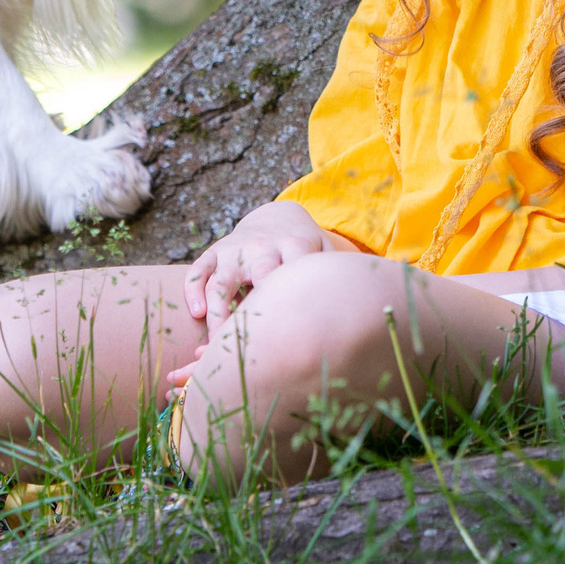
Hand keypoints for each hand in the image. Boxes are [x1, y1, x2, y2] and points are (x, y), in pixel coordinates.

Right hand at [169, 202, 332, 385]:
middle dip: (254, 306)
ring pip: (220, 281)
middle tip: (252, 345)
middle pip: (257, 273)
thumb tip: (371, 307)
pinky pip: (197, 271)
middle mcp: (262, 246)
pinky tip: (197, 315)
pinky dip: (193, 291)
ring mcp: (234, 250)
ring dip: (218, 312)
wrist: (277, 218)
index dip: (291, 300)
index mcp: (295, 246)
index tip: (291, 333)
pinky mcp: (213, 253)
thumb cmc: (307, 252)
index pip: (293, 272)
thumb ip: (340, 278)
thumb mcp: (326, 255)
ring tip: (217, 345)